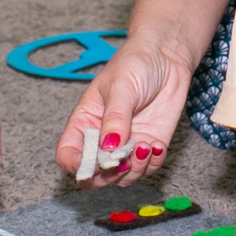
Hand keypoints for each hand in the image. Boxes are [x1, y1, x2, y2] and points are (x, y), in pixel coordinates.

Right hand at [57, 33, 188, 186]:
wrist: (167, 56)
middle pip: (94, 176)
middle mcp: (102, 140)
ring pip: (122, 178)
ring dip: (133, 171)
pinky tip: (158, 145)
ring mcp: (127, 146)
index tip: (94, 164)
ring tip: (145, 146)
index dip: (76, 166)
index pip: (68, 155)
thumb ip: (115, 118)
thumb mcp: (120, 87)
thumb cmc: (135, 64)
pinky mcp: (149, 146)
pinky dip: (153, 164)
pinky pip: (148, 170)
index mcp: (84, 123)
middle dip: (107, 175)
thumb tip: (108, 149)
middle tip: (124, 159)